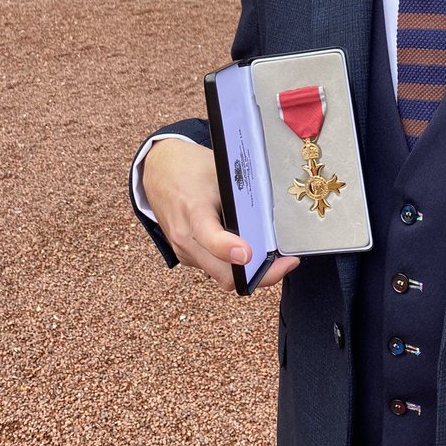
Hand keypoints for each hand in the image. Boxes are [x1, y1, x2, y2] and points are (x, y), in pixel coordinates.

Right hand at [142, 139, 298, 290]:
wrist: (159, 170)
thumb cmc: (191, 168)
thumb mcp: (219, 171)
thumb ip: (241, 196)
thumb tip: (270, 217)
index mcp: (194, 211)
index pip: (210, 237)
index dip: (230, 249)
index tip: (249, 253)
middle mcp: (186, 238)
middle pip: (225, 274)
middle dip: (258, 274)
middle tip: (287, 263)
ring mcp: (185, 251)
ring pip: (222, 276)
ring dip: (249, 273)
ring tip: (275, 257)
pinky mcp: (187, 255)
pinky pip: (215, 268)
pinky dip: (235, 265)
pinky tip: (253, 250)